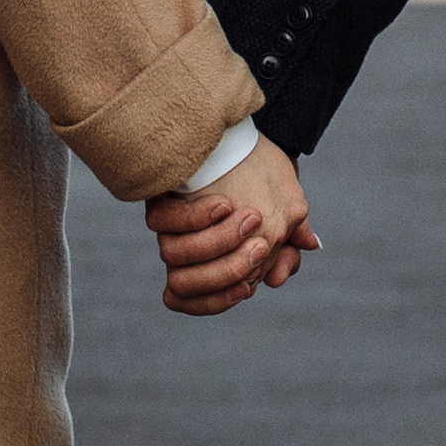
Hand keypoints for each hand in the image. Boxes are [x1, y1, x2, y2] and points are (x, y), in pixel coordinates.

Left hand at [144, 135, 318, 315]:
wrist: (252, 143)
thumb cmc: (270, 186)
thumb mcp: (287, 220)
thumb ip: (286, 252)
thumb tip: (277, 279)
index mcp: (208, 265)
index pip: (196, 301)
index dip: (220, 299)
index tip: (250, 284)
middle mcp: (182, 252)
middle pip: (183, 283)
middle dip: (225, 271)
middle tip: (260, 246)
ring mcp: (169, 227)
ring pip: (172, 254)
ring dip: (214, 242)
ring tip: (251, 217)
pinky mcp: (158, 199)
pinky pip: (161, 220)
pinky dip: (194, 217)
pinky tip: (224, 204)